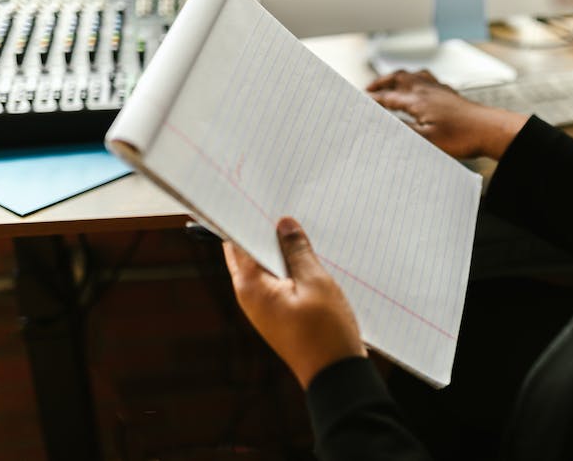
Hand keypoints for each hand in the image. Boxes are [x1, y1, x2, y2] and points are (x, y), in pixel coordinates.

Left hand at [223, 217, 366, 388]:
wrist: (336, 375)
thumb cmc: (325, 332)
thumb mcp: (315, 281)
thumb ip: (297, 250)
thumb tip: (284, 224)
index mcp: (251, 288)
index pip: (237, 243)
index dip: (245, 219)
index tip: (257, 197)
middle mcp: (250, 298)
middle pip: (248, 255)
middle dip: (262, 232)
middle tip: (281, 207)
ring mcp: (264, 309)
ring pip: (265, 268)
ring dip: (278, 249)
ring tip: (297, 227)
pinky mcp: (280, 315)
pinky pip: (278, 283)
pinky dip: (288, 267)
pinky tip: (307, 256)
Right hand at [367, 69, 529, 159]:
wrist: (490, 130)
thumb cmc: (462, 136)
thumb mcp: (426, 141)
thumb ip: (403, 132)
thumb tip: (384, 127)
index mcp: (418, 100)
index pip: (388, 98)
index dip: (372, 100)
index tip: (359, 101)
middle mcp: (427, 90)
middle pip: (398, 78)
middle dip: (381, 82)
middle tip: (370, 88)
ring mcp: (440, 90)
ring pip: (414, 76)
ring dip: (399, 78)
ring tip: (391, 83)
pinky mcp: (450, 95)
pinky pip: (428, 80)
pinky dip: (417, 80)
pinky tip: (421, 87)